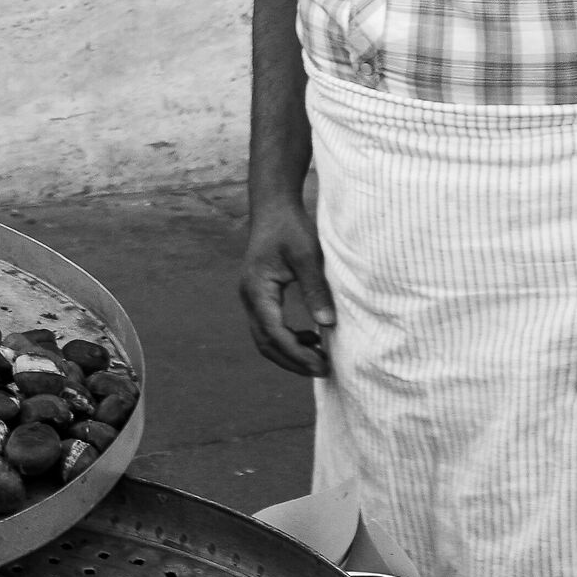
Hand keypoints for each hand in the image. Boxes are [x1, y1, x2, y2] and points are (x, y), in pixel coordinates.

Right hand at [239, 198, 335, 376]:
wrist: (274, 206)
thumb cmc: (290, 227)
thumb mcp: (308, 256)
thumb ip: (315, 290)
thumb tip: (327, 325)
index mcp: (257, 288)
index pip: (274, 333)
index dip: (297, 354)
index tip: (322, 366)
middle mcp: (248, 296)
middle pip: (265, 342)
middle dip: (293, 361)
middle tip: (323, 370)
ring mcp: (251, 296)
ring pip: (264, 338)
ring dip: (289, 352)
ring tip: (318, 358)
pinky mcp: (258, 294)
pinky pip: (268, 326)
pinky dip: (286, 339)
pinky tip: (309, 337)